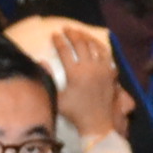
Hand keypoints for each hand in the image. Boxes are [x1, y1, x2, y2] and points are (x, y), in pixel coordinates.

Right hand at [51, 27, 130, 143]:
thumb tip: (41, 61)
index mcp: (74, 73)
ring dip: (85, 37)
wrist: (97, 123)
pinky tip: (95, 44)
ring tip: (79, 32)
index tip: (54, 35)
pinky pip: (106, 54)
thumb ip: (49, 79)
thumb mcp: (57, 98)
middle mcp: (89, 67)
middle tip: (66, 29)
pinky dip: (99, 47)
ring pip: (94, 46)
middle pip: (80, 44)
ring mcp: (102, 69)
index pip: (64, 51)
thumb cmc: (75, 112)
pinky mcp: (111, 73)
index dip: (58, 41)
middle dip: (72, 34)